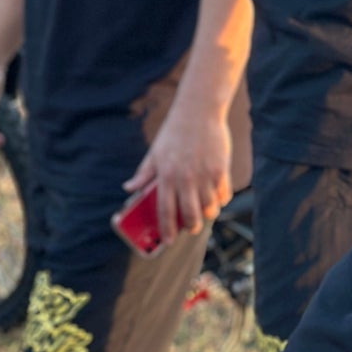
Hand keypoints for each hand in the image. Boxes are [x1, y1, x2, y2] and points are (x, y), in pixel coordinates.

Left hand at [123, 104, 230, 245]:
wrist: (198, 111)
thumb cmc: (174, 132)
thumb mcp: (154, 152)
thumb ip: (143, 174)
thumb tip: (128, 188)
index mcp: (165, 176)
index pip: (164, 211)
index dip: (166, 230)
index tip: (168, 240)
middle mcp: (185, 179)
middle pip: (190, 216)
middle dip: (191, 227)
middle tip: (191, 227)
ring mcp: (204, 175)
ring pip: (209, 208)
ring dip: (208, 213)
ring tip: (205, 209)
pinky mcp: (220, 170)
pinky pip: (223, 195)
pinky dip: (221, 199)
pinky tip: (217, 195)